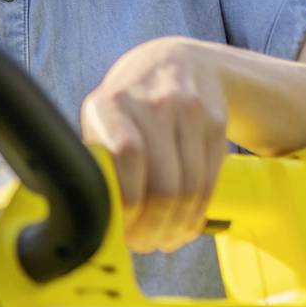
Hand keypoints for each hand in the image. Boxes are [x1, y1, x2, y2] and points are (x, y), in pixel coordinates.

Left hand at [79, 37, 232, 251]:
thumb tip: (90, 219)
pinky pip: (209, 180)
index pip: (127, 157)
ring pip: (189, 187)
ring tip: (164, 240)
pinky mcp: (215, 122)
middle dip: (153, 226)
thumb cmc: (129, 105)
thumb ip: (97, 161)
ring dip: (176, 226)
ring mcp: (188, 109)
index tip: (120, 231)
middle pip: (163, 182)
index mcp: (112, 102)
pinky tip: (184, 225)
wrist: (176, 62)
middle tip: (144, 245)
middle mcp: (152, 101)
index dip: (128, 204)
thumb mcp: (103, 119)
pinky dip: (196, 213)